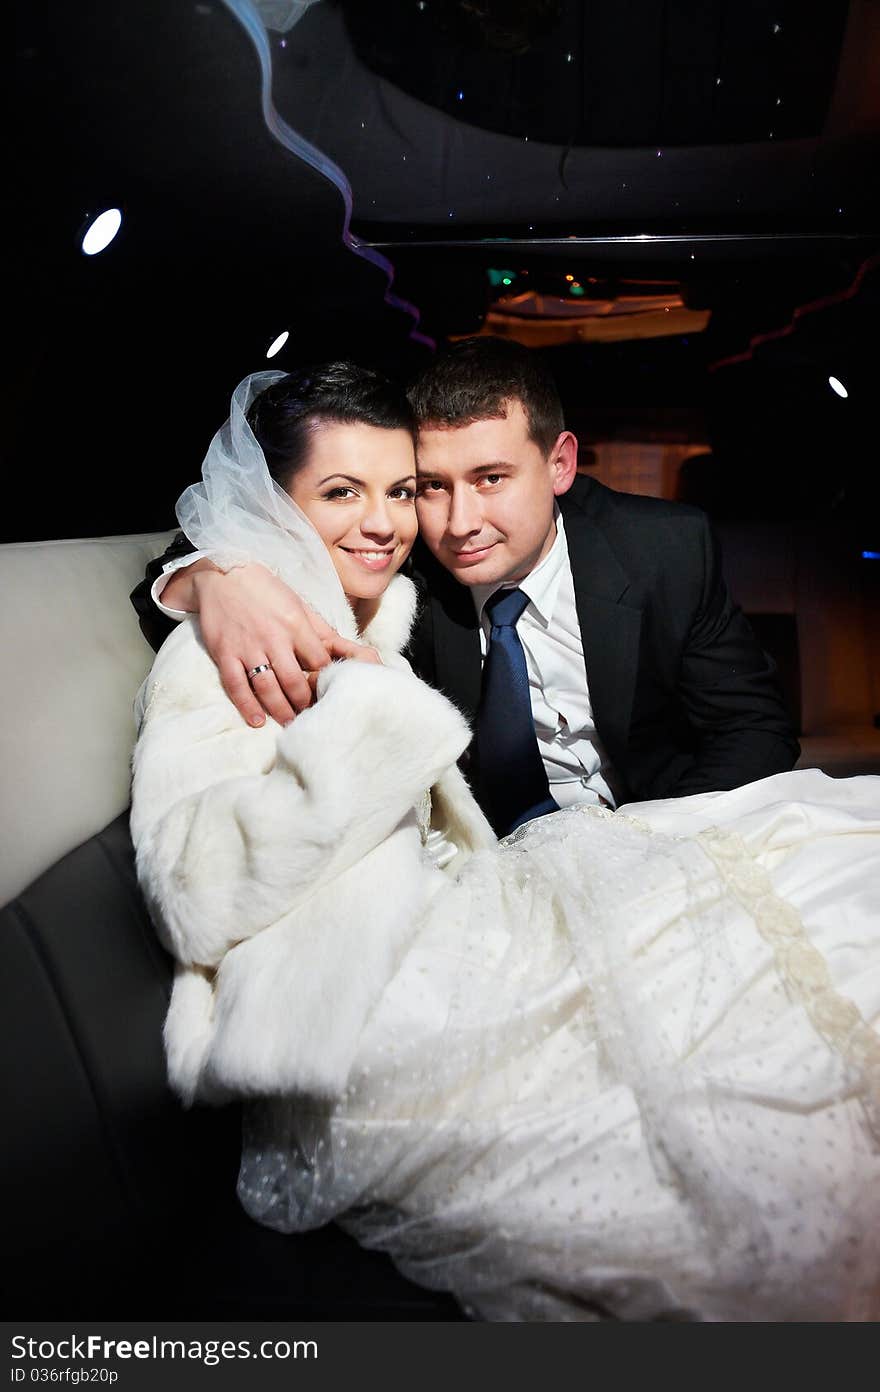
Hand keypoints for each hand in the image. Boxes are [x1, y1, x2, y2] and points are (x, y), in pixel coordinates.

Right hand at [192, 563, 370, 726]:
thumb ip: (318, 629)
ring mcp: (247, 647)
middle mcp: (273, 638)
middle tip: (310, 715)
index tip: (327, 690)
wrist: (222, 575)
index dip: (324, 679)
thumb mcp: (298, 603)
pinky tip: (257, 720)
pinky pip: (236, 685)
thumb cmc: (264, 589)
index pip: (318, 662)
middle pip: (294, 681)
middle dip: (304, 702)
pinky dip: (247, 705)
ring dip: (280, 710)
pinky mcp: (225, 653)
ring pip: (267, 688)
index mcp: (295, 624)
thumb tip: (342, 649)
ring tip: (290, 723)